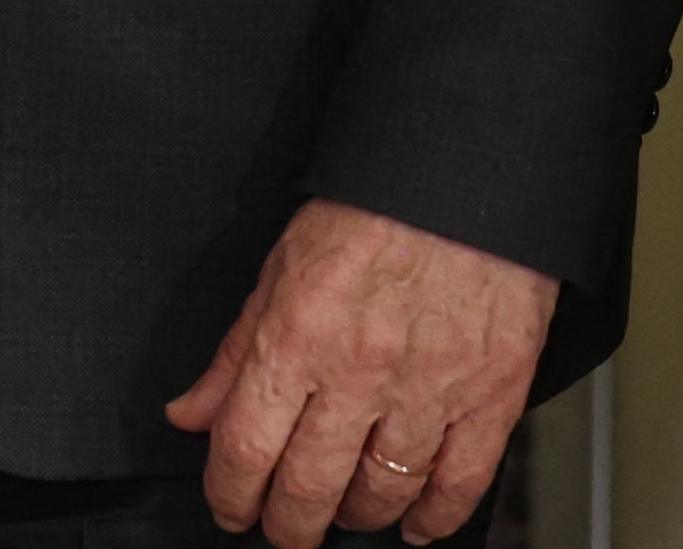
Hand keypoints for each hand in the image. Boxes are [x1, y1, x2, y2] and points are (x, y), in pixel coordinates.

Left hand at [165, 200, 558, 548]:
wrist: (465, 169)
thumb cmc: (375, 204)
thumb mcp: (282, 265)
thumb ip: (235, 351)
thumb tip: (191, 412)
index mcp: (297, 335)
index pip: (245, 449)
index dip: (229, 495)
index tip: (231, 507)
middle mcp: (359, 371)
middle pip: (310, 489)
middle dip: (289, 525)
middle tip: (287, 527)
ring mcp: (428, 387)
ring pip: (381, 494)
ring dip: (356, 516)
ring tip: (345, 510)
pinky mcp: (491, 393)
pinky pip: (460, 482)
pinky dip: (435, 517)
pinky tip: (417, 523)